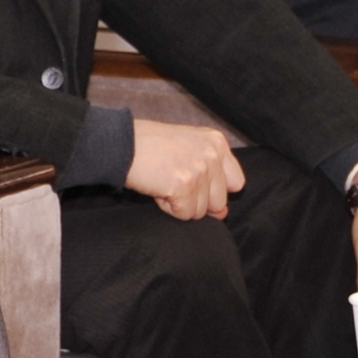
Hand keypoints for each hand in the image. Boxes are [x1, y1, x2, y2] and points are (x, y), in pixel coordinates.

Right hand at [126, 119, 244, 220]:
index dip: (214, 190)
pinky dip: (168, 208)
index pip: (236, 183)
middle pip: (218, 201)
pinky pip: (184, 214)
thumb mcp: (187, 149)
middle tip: (172, 179)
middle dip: (195, 199)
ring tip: (162, 181)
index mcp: (216, 142)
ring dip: (179, 203)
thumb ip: (210, 178)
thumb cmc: (149, 146)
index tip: (194, 183)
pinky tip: (157, 188)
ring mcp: (199, 170)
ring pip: (200, 211)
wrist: (121, 143)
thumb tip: (222, 214)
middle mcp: (212, 154)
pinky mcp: (184, 186)